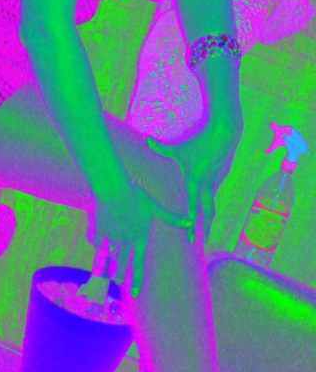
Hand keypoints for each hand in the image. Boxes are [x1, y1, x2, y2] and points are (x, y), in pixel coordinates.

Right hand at [81, 182, 191, 304]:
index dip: (136, 280)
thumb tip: (190, 222)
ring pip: (108, 256)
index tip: (134, 293)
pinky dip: (96, 245)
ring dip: (107, 266)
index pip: (137, 264)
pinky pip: (97, 241)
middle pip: (120, 263)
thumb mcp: (156, 208)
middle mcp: (124, 241)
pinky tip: (96, 248)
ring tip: (107, 274)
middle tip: (118, 283)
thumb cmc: (137, 197)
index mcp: (138, 238)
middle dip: (119, 275)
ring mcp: (111, 236)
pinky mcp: (100, 229)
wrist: (115, 191)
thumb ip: (172, 218)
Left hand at [145, 117, 242, 244]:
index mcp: (196, 181)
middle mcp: (208, 184)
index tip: (191, 238)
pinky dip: (210, 191)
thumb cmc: (198, 138)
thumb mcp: (177, 146)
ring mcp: (218, 178)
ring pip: (211, 197)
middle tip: (207, 241)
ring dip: (209, 208)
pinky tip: (211, 190)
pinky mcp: (222, 172)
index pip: (194, 208)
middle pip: (209, 211)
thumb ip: (161, 147)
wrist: (224, 131)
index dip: (192, 225)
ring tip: (207, 218)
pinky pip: (214, 185)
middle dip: (208, 227)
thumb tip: (146, 139)